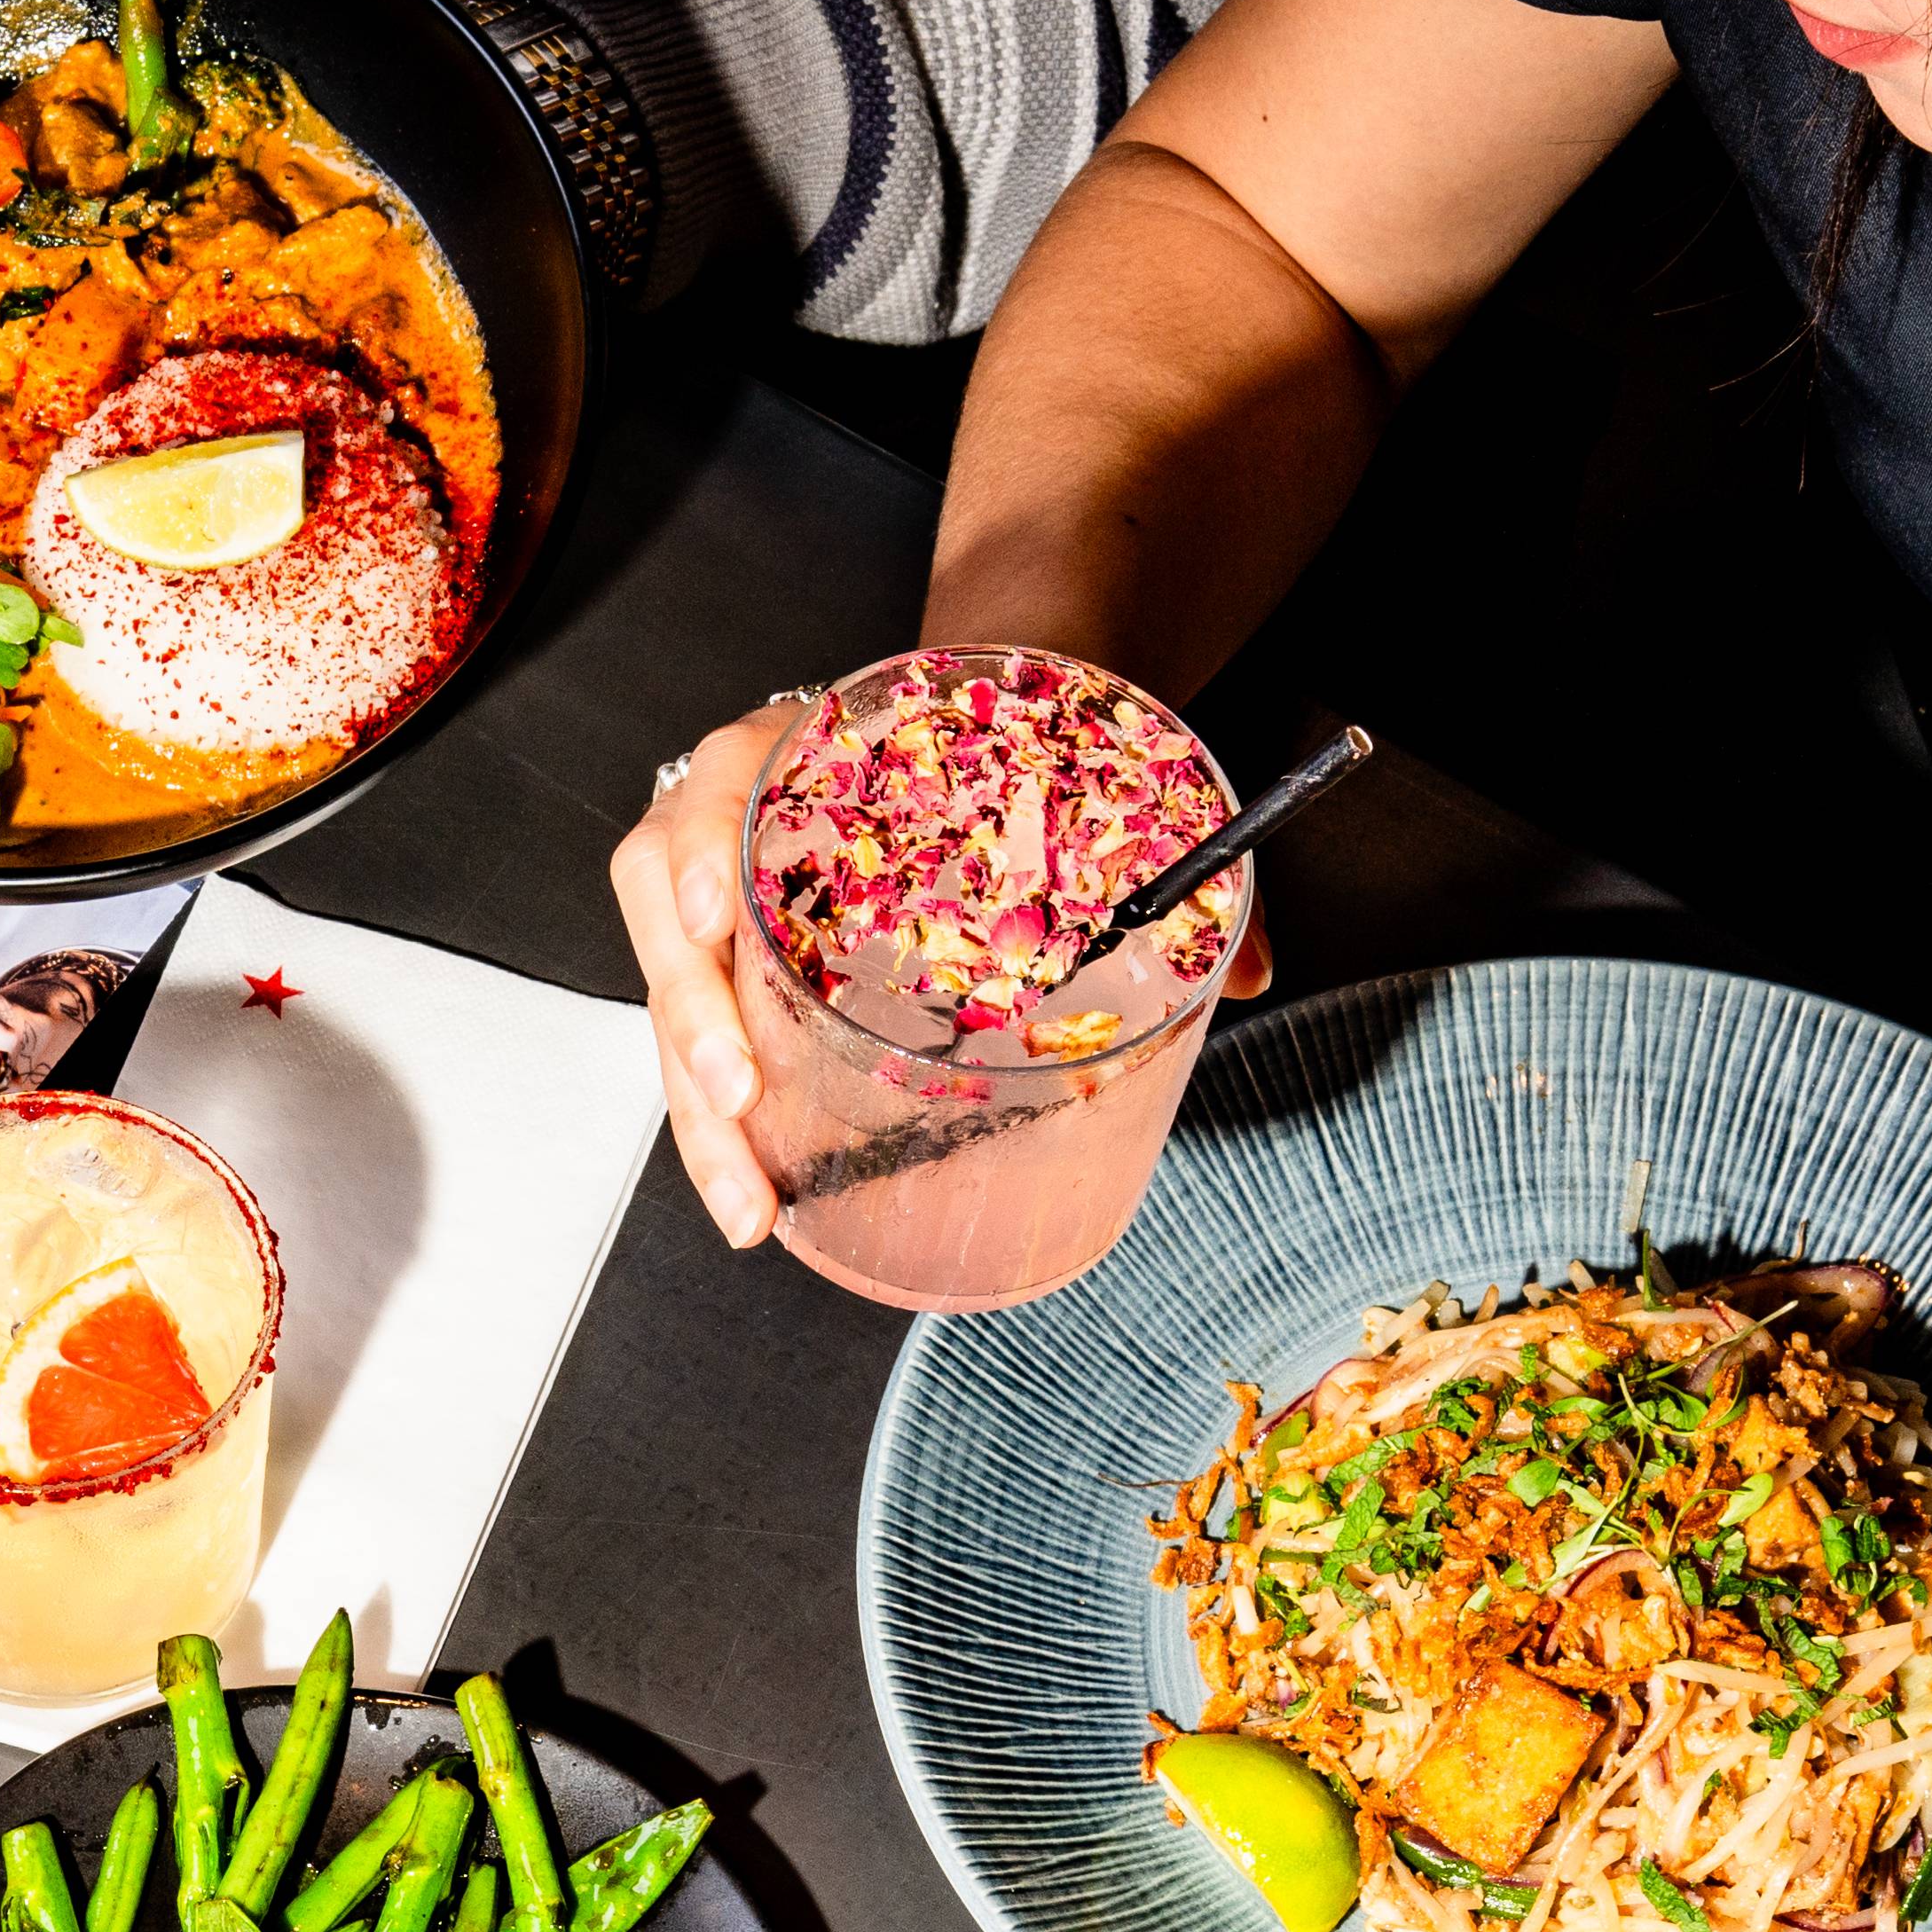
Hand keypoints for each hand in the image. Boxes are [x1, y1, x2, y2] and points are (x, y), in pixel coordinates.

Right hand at [609, 692, 1278, 1250]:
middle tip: (736, 1102)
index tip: (722, 915)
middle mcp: (743, 826)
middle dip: (692, 1025)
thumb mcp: (1069, 776)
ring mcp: (731, 904)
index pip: (714, 781)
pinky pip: (706, 1044)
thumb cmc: (1008, 755)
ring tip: (749, 1202)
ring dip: (697, 1110)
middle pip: (673, 920)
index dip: (701, 848)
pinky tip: (758, 1192)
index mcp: (801, 752)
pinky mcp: (742, 974)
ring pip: (675, 999)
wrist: (986, 728)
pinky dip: (722, 1125)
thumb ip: (1164, 861)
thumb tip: (1257, 970)